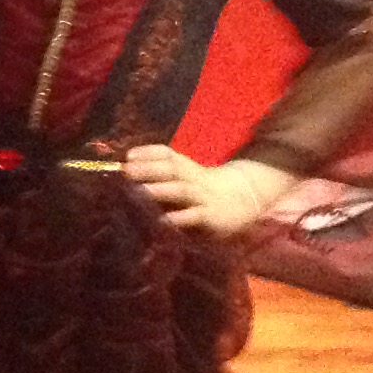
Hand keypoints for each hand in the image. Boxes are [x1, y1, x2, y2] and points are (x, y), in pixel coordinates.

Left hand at [122, 147, 294, 235]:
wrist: (247, 200)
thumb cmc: (204, 190)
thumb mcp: (186, 178)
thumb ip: (161, 176)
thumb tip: (125, 174)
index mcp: (187, 167)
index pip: (168, 154)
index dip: (149, 152)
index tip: (128, 155)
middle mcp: (195, 178)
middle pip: (172, 169)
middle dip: (150, 169)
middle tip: (127, 171)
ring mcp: (204, 197)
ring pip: (183, 190)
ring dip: (162, 190)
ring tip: (142, 191)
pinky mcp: (213, 216)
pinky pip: (196, 216)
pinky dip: (181, 217)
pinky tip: (165, 220)